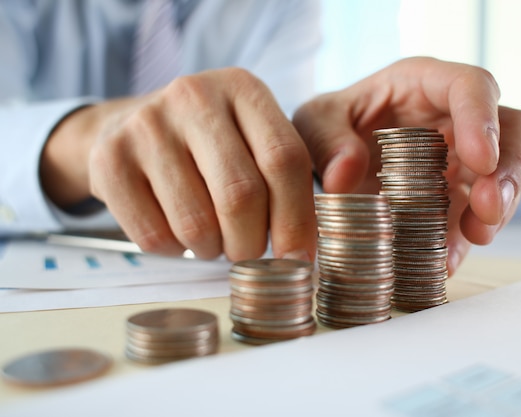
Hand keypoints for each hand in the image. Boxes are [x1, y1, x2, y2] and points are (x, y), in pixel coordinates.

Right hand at [40, 68, 316, 260]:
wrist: (130, 126)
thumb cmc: (209, 144)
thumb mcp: (254, 139)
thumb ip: (286, 179)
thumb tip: (301, 254)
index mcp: (243, 88)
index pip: (284, 160)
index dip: (298, 219)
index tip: (299, 258)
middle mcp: (194, 96)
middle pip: (241, 195)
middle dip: (251, 244)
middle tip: (248, 254)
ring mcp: (146, 125)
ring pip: (196, 224)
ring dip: (212, 250)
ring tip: (212, 240)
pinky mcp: (109, 159)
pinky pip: (154, 236)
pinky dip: (174, 251)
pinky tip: (177, 234)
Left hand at [293, 57, 520, 275]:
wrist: (328, 153)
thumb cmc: (328, 124)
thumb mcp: (314, 122)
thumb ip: (326, 141)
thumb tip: (345, 176)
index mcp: (423, 83)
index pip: (470, 85)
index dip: (483, 119)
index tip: (481, 160)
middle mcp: (452, 118)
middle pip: (510, 130)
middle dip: (508, 170)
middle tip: (489, 209)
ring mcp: (459, 158)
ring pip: (502, 176)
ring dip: (497, 209)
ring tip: (475, 237)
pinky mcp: (454, 196)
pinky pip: (470, 216)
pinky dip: (462, 240)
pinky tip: (446, 262)